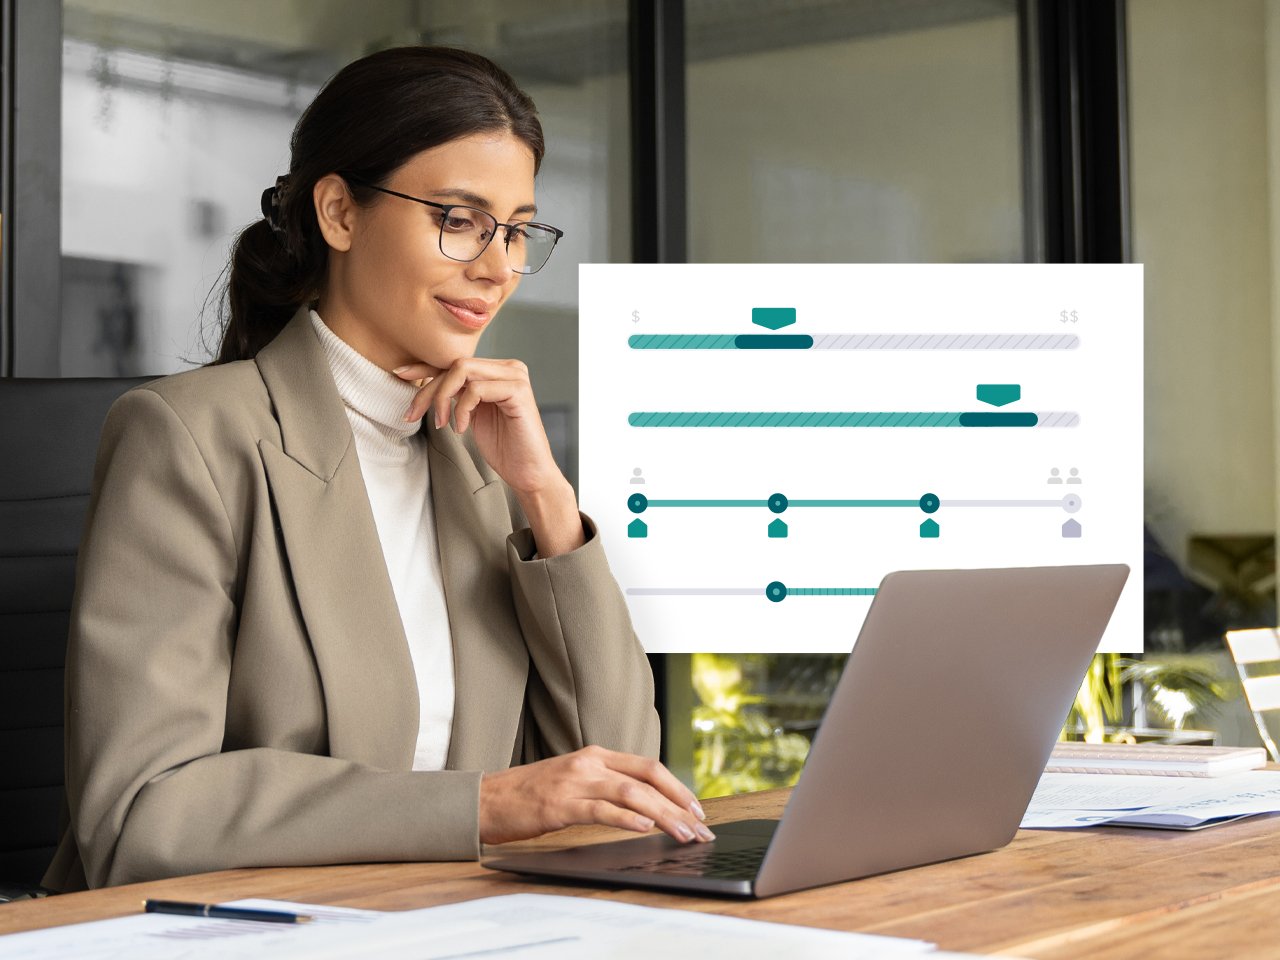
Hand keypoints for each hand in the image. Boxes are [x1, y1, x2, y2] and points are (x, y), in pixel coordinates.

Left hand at [394, 357, 559, 496]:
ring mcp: (516, 377)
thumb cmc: (503, 447)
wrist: (528, 473)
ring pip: (462, 370)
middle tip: (413, 415)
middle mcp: (509, 367)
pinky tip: (461, 428)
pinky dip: (461, 409)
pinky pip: (476, 389)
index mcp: (498, 370)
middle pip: (455, 364)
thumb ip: (457, 394)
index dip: (425, 366)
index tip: (399, 375)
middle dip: (428, 390)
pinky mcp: (518, 391)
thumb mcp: (471, 414)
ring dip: (442, 398)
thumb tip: (424, 381)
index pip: (455, 361)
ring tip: (442, 424)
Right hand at [478, 745, 713, 845]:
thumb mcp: (574, 779)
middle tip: (700, 829)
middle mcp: (589, 763)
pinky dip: (626, 819)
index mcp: (595, 755)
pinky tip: (645, 828)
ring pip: (631, 794)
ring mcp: (575, 782)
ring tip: (683, 834)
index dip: (677, 787)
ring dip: (663, 815)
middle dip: (679, 804)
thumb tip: (645, 806)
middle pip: (647, 778)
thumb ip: (605, 785)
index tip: (697, 809)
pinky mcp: (560, 805)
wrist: (487, 799)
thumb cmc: (531, 794)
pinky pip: (601, 810)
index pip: (648, 766)